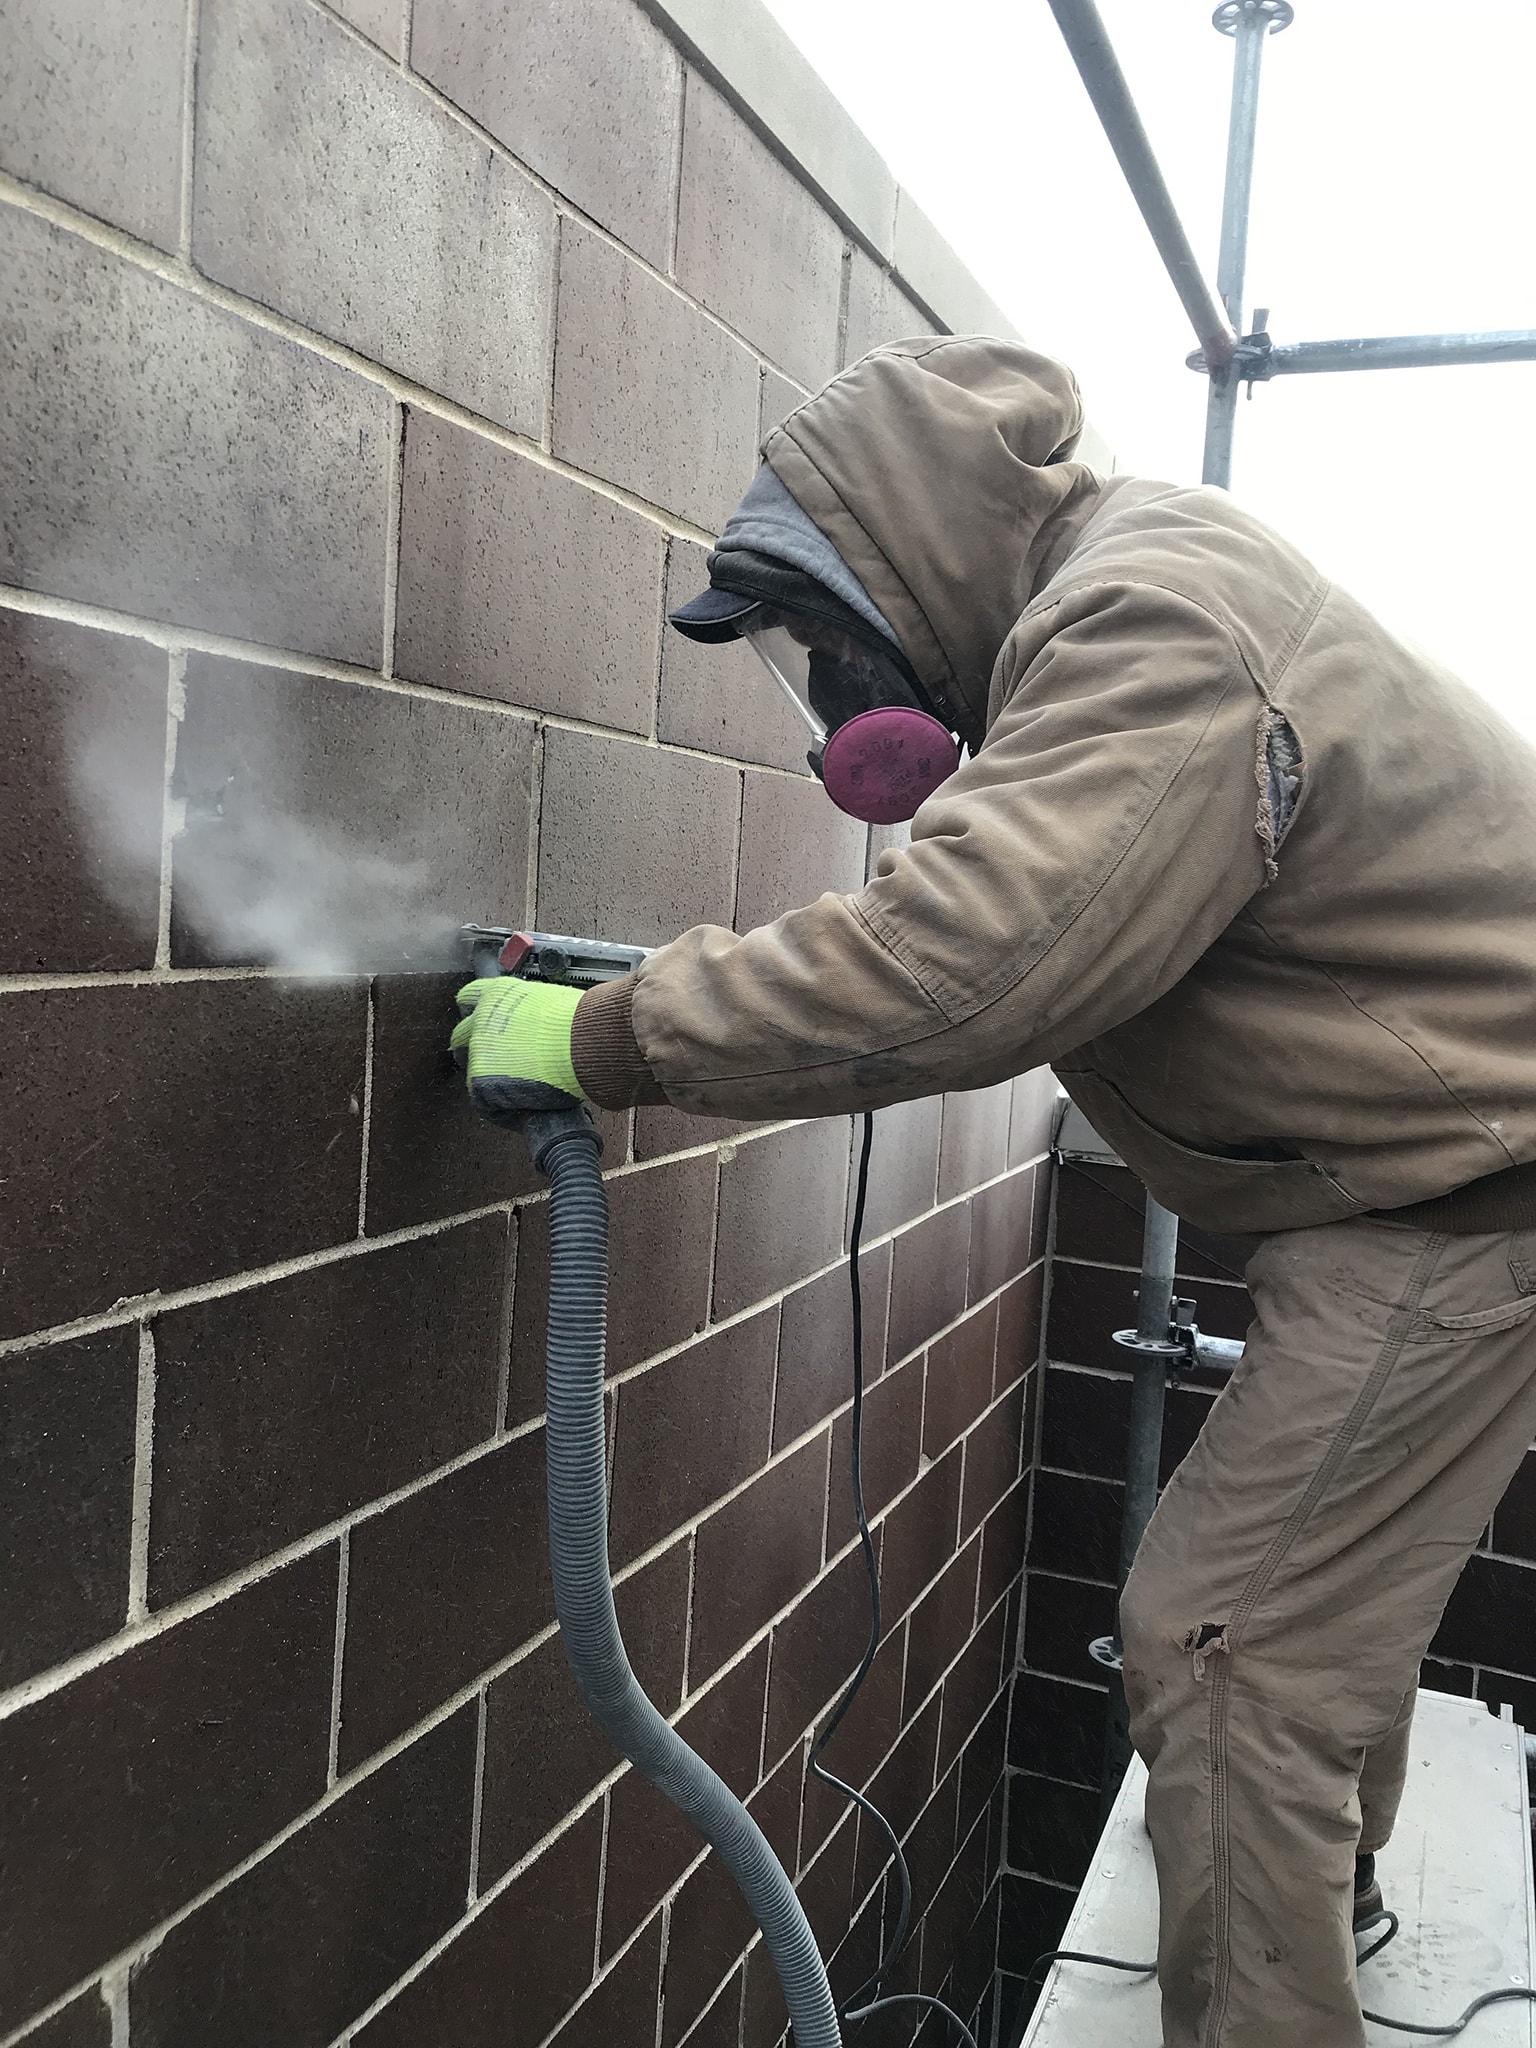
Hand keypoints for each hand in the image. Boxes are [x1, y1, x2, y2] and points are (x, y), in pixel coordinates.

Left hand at [450, 977, 585, 1123]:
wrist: (583, 1042)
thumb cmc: (580, 1022)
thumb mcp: (550, 1002)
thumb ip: (531, 1012)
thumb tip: (538, 1028)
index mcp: (500, 992)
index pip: (470, 997)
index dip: (477, 1013)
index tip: (484, 1025)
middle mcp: (483, 1016)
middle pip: (461, 1035)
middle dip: (478, 1050)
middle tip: (504, 1065)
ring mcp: (478, 1048)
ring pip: (472, 1069)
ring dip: (490, 1080)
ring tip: (519, 1091)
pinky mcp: (480, 1079)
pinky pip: (486, 1102)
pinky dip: (505, 1110)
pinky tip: (526, 1110)